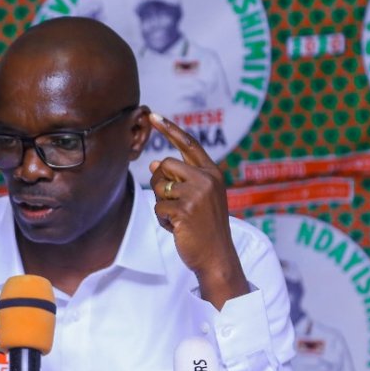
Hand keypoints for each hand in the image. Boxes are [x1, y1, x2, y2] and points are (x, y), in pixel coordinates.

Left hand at [147, 111, 248, 309]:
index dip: (170, 128)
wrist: (216, 257)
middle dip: (160, 184)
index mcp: (213, 173)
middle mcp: (207, 179)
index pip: (188, 144)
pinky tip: (178, 229)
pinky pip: (157, 208)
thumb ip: (181, 180)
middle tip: (172, 204)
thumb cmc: (204, 228)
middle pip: (165, 165)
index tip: (153, 114)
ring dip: (162, 205)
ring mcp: (196, 193)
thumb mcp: (198, 199)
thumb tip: (153, 164)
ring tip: (179, 218)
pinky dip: (162, 220)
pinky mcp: (184, 209)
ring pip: (158, 186)